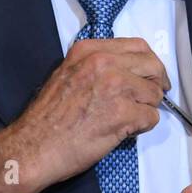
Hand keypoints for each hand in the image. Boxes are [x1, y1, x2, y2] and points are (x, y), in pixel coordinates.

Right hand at [0, 38, 167, 192]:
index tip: (150, 76)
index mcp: (89, 51)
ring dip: (146, 108)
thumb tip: (126, 71)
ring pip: (155, 93)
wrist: (34, 146)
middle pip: (152, 66)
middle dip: (156, 84)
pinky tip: (124, 131)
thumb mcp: (67, 74)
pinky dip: (142, 126)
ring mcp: (115, 86)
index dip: (149, 63)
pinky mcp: (123, 113)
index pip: (137, 46)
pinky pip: (151, 117)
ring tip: (128, 119)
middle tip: (151, 99)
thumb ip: (94, 66)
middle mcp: (103, 62)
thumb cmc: (47, 117)